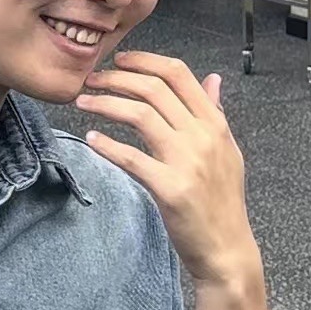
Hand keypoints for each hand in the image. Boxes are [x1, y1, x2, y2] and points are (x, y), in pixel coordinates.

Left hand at [76, 52, 259, 283]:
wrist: (226, 248)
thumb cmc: (222, 200)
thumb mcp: (227, 150)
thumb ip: (215, 112)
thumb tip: (213, 79)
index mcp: (214, 124)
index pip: (178, 74)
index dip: (144, 61)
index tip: (119, 60)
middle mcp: (202, 137)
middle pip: (154, 89)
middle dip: (116, 78)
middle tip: (91, 80)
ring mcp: (187, 162)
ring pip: (140, 115)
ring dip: (105, 103)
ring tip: (83, 102)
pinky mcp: (169, 188)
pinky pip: (131, 158)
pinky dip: (107, 146)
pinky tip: (92, 140)